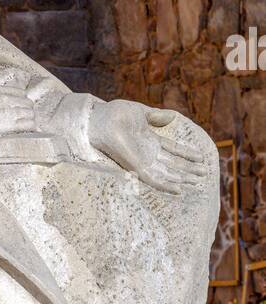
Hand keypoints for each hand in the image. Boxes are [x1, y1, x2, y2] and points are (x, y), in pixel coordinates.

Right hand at [0, 69, 36, 135]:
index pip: (20, 92)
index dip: (22, 100)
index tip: (20, 106)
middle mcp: (7, 99)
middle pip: (27, 103)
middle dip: (27, 109)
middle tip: (24, 116)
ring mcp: (10, 111)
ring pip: (30, 113)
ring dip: (29, 118)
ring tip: (27, 123)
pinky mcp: (11, 124)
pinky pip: (29, 124)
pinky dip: (31, 126)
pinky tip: (29, 129)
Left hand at [88, 100, 207, 193]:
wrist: (100, 118)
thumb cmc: (115, 114)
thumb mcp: (140, 113)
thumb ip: (156, 116)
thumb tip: (171, 116)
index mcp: (149, 140)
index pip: (173, 149)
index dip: (187, 154)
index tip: (201, 158)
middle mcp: (147, 153)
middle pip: (173, 164)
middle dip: (188, 169)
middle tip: (204, 174)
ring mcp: (142, 161)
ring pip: (167, 173)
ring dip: (182, 178)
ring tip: (197, 182)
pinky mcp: (136, 167)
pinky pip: (153, 180)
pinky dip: (166, 185)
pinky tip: (178, 190)